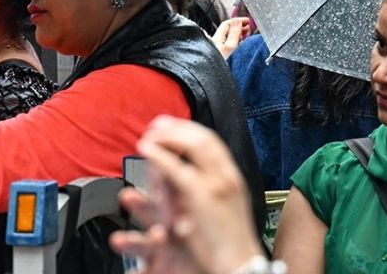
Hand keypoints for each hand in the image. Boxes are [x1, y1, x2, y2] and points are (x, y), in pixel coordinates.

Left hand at [109, 116, 263, 273]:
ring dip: (167, 136)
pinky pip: (177, 168)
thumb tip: (182, 174)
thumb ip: (205, 188)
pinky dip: (160, 154)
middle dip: (176, 127)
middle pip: (201, 137)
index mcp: (232, 178)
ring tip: (149, 136)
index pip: (211, 141)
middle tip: (156, 126)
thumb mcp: (221, 207)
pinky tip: (146, 149)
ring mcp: (216, 184)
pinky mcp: (202, 197)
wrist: (240, 265)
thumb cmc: (228, 242)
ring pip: (191, 146)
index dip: (188, 129)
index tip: (169, 125)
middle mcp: (227, 176)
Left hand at [210, 17, 250, 58]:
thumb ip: (234, 34)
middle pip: (227, 30)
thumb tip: (237, 21)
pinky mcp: (219, 55)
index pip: (227, 24)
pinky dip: (235, 42)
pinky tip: (240, 44)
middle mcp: (215, 42)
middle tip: (249, 27)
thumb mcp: (228, 47)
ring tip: (246, 34)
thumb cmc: (214, 62)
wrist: (208, 75)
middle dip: (239, 27)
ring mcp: (217, 48)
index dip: (237, 21)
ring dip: (238, 34)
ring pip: (228, 37)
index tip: (247, 20)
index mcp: (216, 38)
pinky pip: (228, 44)